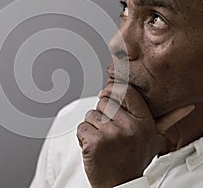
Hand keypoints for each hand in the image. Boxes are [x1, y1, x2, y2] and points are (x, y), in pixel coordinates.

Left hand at [76, 83, 194, 187]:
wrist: (120, 185)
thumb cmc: (132, 159)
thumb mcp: (152, 139)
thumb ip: (166, 121)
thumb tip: (187, 108)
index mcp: (144, 123)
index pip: (126, 92)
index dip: (113, 91)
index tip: (106, 96)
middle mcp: (130, 127)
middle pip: (103, 102)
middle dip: (101, 115)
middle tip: (109, 133)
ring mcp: (112, 134)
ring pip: (91, 115)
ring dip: (92, 128)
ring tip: (103, 142)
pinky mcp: (95, 142)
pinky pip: (81, 127)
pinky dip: (83, 137)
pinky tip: (94, 148)